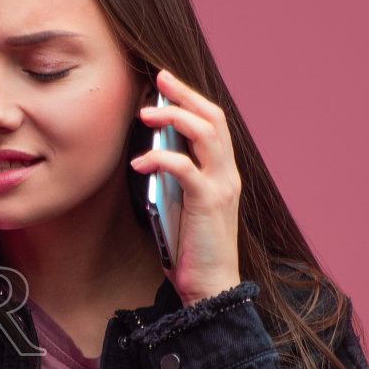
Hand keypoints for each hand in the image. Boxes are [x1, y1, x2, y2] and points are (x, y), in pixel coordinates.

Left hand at [129, 69, 241, 304]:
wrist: (211, 288)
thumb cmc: (192, 250)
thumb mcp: (182, 206)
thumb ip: (175, 180)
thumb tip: (151, 153)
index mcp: (224, 173)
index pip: (214, 123)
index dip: (192, 99)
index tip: (165, 83)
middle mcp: (228, 174)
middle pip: (213, 118)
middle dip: (185, 94)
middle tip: (157, 80)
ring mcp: (222, 187)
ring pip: (205, 134)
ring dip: (174, 117)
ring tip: (145, 112)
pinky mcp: (208, 203)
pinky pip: (185, 168)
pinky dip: (161, 158)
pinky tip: (140, 161)